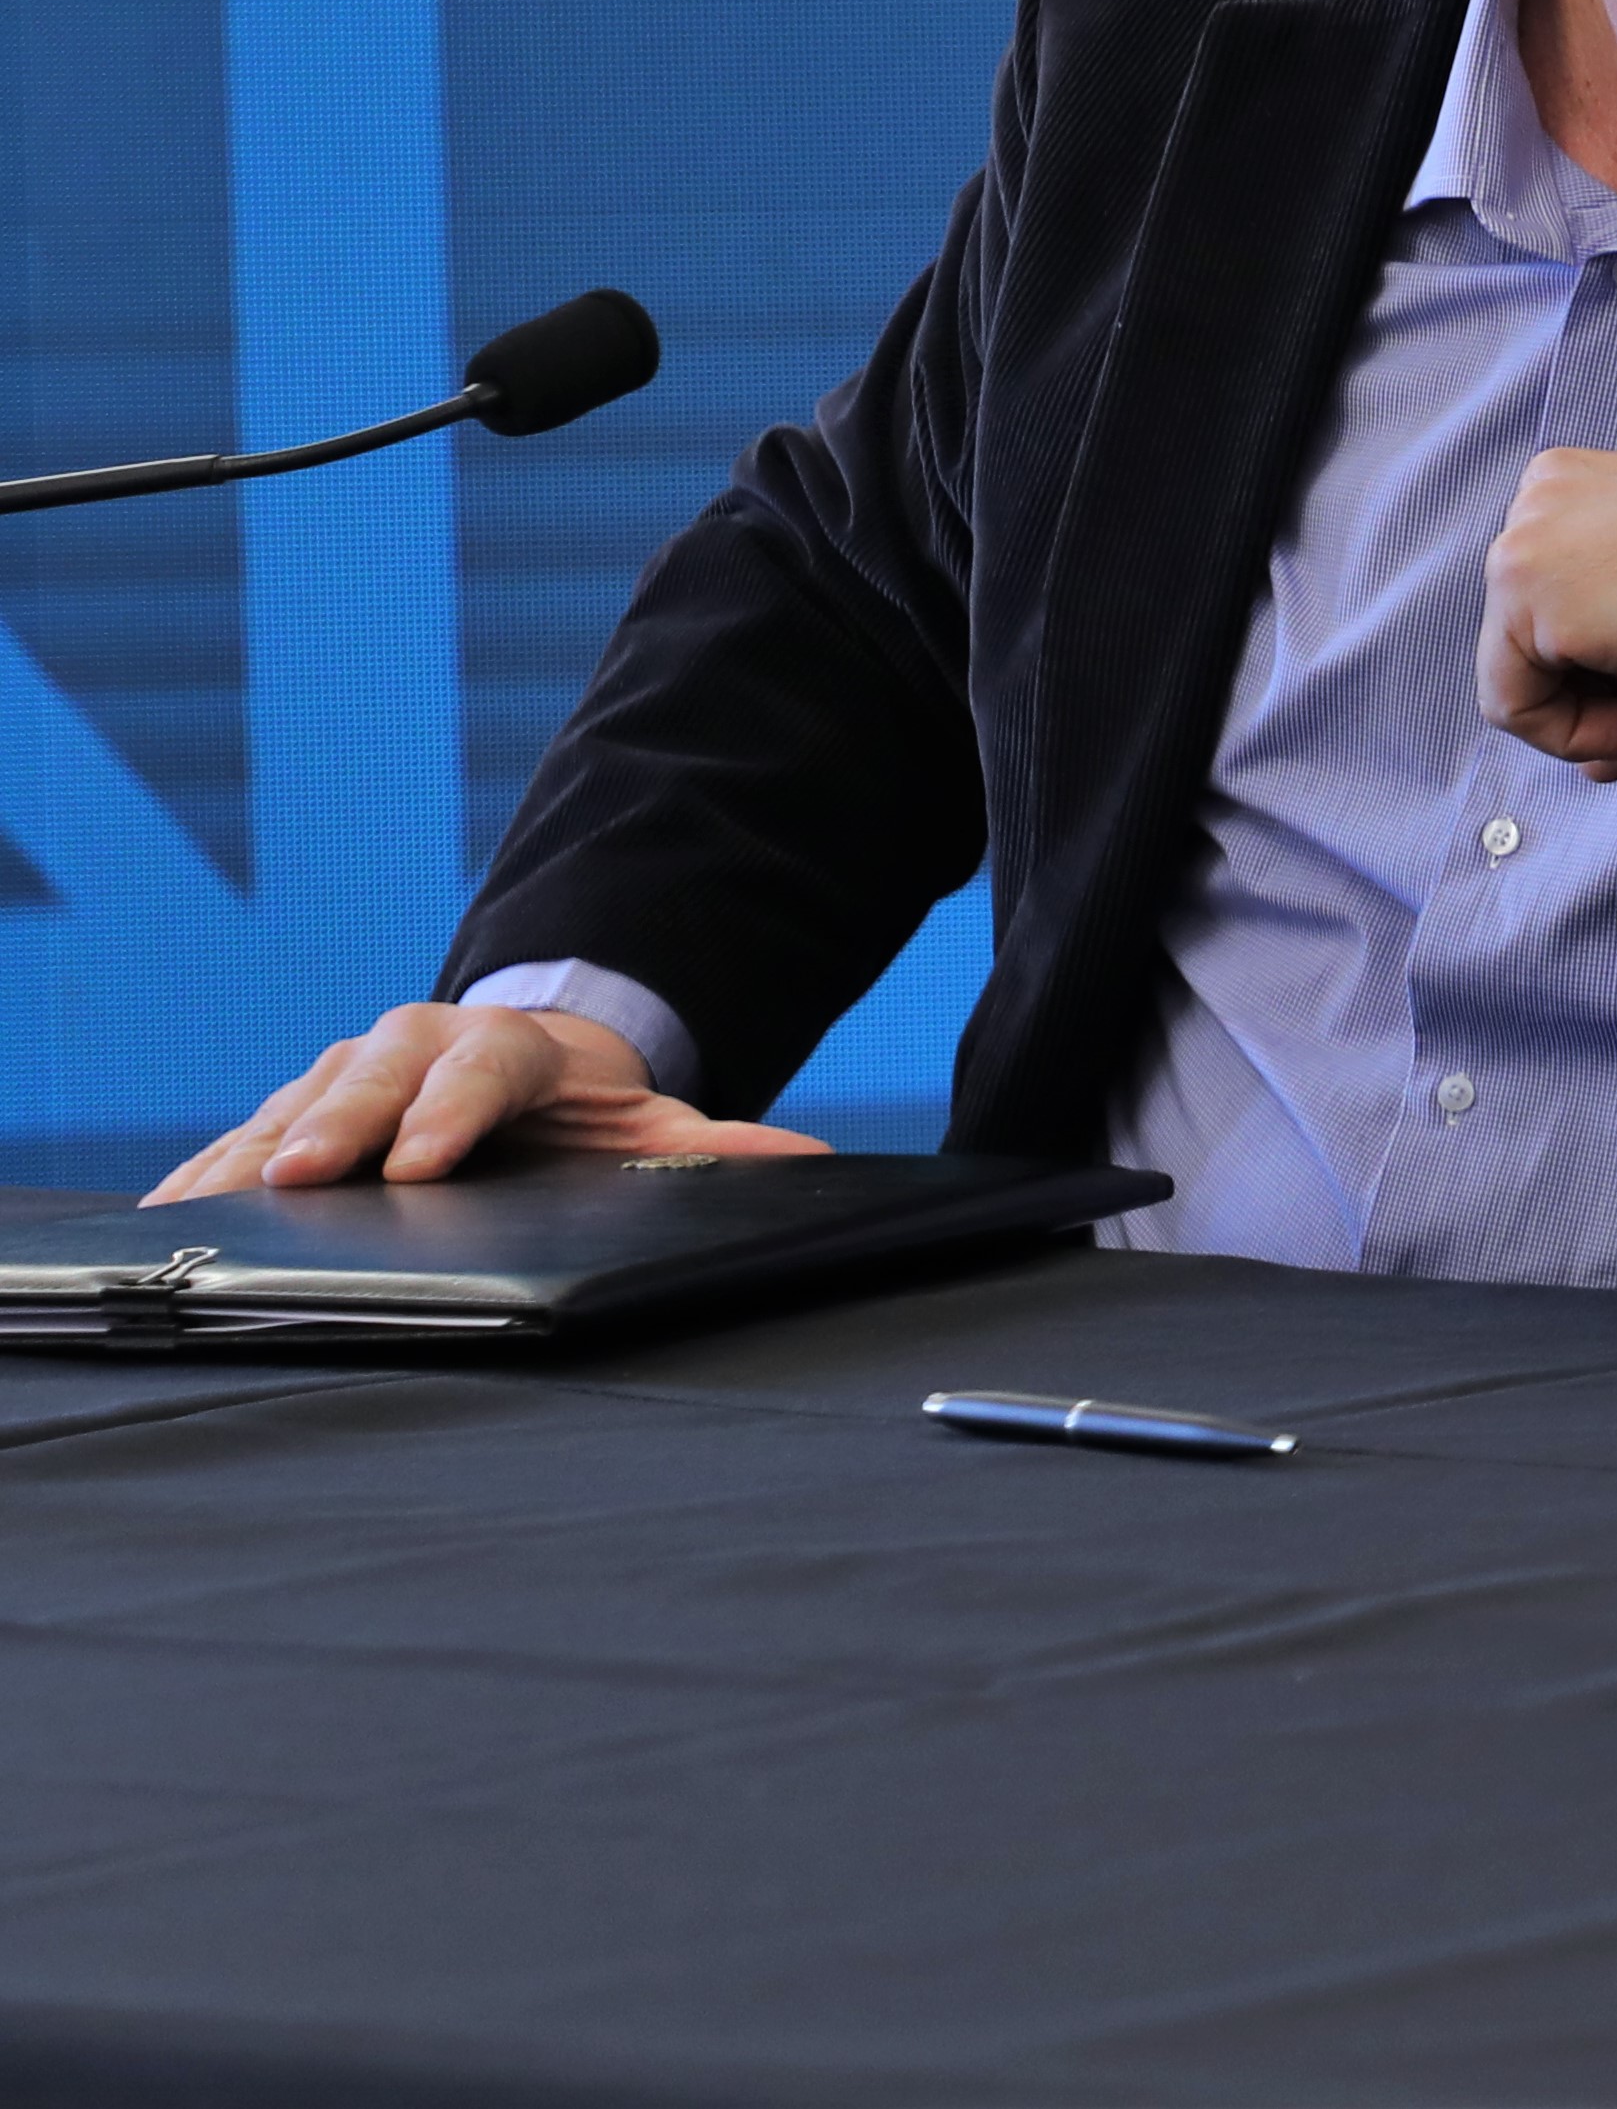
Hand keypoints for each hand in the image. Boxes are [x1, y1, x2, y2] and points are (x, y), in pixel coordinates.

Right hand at [144, 1004, 826, 1205]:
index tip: (420, 1166)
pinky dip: (207, 1170)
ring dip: (251, 1151)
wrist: (519, 1064)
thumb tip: (803, 1159)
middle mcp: (415, 1046)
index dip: (447, 1119)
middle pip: (369, 1084)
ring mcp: (347, 1070)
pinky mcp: (295, 1103)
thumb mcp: (648, 1125)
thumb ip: (713, 1146)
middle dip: (333, 1128)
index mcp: (504, 1049)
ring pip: (295, 1106)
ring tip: (207, 1203)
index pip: (478, 1078)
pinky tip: (171, 1212)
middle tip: (296, 1177)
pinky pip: (243, 1134)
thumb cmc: (581, 1112)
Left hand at [1482, 449, 1616, 778]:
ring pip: (1521, 686)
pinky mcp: (1524, 592)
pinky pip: (1520, 711)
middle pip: (1532, 651)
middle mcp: (1540, 499)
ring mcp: (1524, 541)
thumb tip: (1590, 766)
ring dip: (1615, 716)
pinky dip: (1592, 735)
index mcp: (1585, 489)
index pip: (1558, 616)